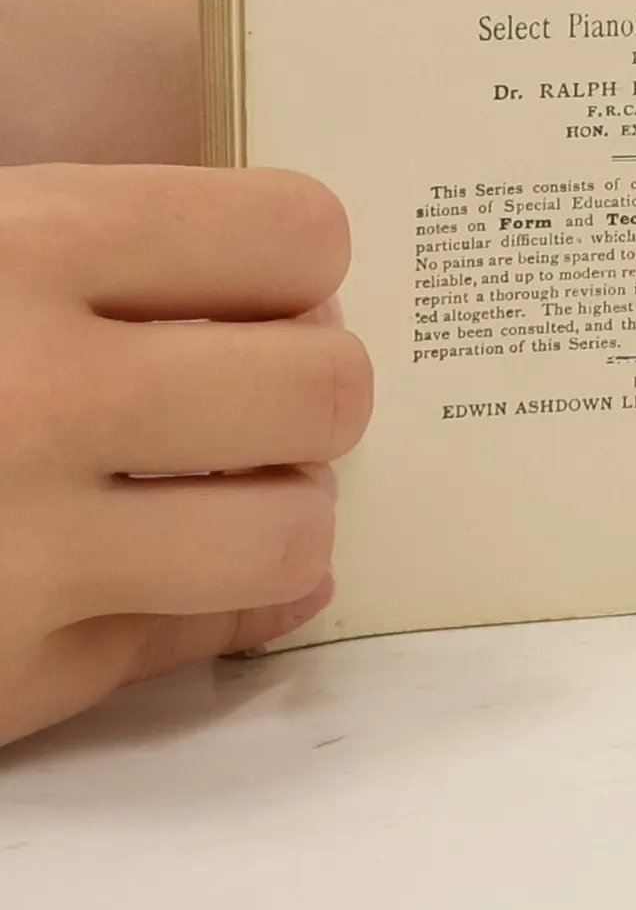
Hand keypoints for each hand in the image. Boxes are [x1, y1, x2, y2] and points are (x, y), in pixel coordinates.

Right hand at [0, 165, 371, 747]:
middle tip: (249, 395)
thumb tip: (302, 293)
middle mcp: (39, 398)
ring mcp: (24, 555)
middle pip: (329, 388)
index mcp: (24, 249)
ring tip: (205, 487)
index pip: (298, 233)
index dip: (293, 265)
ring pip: (295, 534)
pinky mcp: (7, 677)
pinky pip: (203, 638)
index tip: (257, 288)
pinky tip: (154, 567)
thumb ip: (106, 254)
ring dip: (274, 511)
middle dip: (308, 393)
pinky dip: (207, 604)